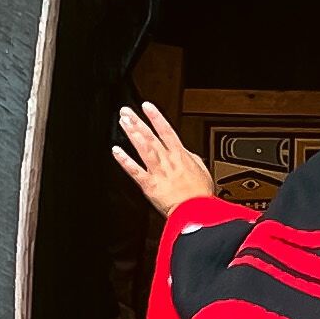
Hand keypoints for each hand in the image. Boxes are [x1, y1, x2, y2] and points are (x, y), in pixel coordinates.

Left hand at [112, 102, 216, 217]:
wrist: (196, 212)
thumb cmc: (201, 195)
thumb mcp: (202, 172)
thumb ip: (192, 159)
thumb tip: (187, 152)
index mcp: (181, 156)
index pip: (167, 131)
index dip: (156, 117)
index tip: (147, 106)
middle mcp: (167, 160)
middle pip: (150, 137)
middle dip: (138, 122)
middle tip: (126, 112)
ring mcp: (157, 171)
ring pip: (143, 149)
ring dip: (131, 135)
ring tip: (123, 123)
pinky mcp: (149, 185)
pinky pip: (134, 171)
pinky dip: (124, 160)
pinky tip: (116, 151)